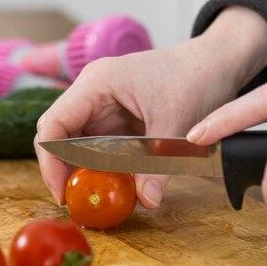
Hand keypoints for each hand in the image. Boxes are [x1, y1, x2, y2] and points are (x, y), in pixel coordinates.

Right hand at [35, 6, 266, 207]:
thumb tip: (148, 202)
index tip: (64, 193)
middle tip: (78, 202)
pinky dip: (102, 168)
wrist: (215, 62)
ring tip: (97, 197)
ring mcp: (101, 106)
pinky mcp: (114, 120)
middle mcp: (90, 93)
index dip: (51, 162)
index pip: (52, 126)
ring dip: (84, 172)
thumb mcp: (176, 124)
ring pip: (76, 145)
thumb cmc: (194, 77)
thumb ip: (157, 165)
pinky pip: (97, 148)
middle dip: (64, 171)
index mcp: (96, 84)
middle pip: (58, 137)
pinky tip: (115, 185)